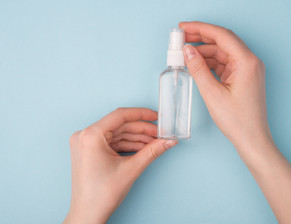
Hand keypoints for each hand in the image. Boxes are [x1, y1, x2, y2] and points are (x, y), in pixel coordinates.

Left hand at [63, 108, 176, 223]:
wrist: (88, 214)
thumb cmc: (101, 195)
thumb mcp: (131, 169)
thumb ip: (152, 151)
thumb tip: (168, 141)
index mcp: (90, 135)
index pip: (120, 115)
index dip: (142, 114)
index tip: (156, 117)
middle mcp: (84, 136)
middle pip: (120, 125)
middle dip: (142, 130)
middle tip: (160, 134)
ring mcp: (86, 143)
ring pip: (117, 134)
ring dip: (137, 138)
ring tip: (155, 142)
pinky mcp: (89, 151)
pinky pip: (112, 142)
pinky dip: (127, 145)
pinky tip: (143, 148)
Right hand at [180, 21, 268, 146]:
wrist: (252, 139)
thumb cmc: (238, 120)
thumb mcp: (213, 93)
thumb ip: (198, 69)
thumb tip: (188, 50)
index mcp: (247, 62)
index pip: (221, 35)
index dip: (200, 28)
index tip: (184, 27)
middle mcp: (250, 61)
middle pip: (222, 41)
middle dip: (201, 37)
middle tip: (181, 36)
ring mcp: (247, 69)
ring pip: (222, 52)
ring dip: (204, 51)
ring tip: (185, 51)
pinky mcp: (243, 77)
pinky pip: (224, 63)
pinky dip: (210, 62)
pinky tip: (196, 63)